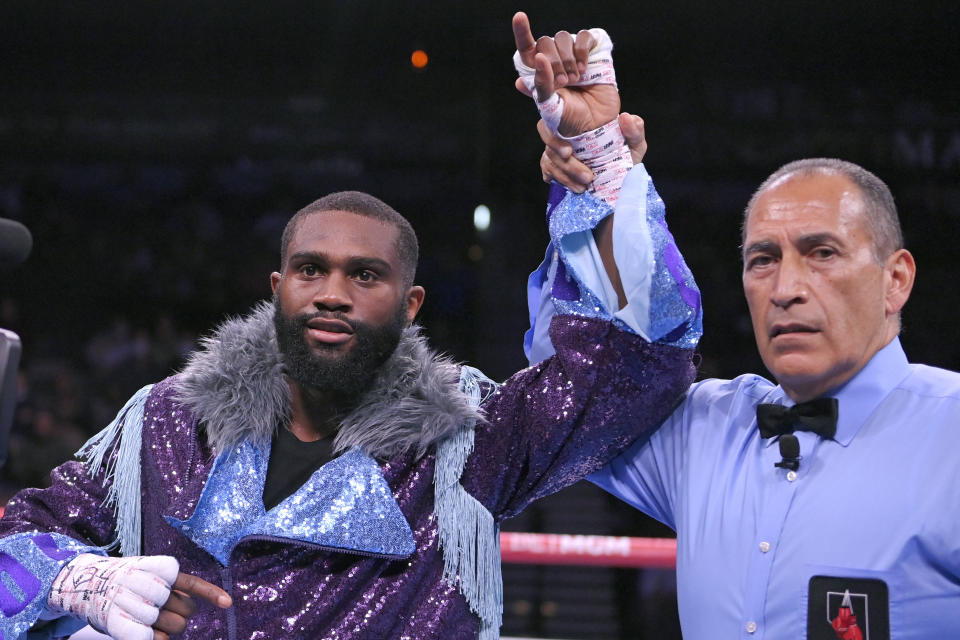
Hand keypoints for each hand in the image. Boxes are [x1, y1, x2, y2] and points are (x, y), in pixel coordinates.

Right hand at [48, 554, 231, 639]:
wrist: (88, 583)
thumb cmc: (127, 580)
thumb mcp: (149, 570)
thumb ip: (173, 585)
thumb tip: (192, 607)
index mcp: (160, 570)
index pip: (191, 585)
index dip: (211, 594)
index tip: (228, 603)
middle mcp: (151, 586)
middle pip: (187, 612)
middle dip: (179, 613)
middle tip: (159, 608)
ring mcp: (138, 606)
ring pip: (176, 627)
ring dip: (167, 627)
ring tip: (147, 617)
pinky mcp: (124, 625)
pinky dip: (157, 638)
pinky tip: (147, 630)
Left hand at [512, 11, 619, 136]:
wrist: (595, 125)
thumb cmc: (568, 118)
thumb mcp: (550, 106)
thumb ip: (540, 85)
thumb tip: (537, 58)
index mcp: (537, 72)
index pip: (526, 48)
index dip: (522, 31)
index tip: (520, 17)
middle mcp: (552, 60)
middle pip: (545, 42)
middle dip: (553, 63)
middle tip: (563, 83)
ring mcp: (571, 55)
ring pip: (563, 37)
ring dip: (568, 59)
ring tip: (575, 79)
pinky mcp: (590, 52)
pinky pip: (583, 36)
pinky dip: (582, 50)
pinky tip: (584, 68)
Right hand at [539, 112, 648, 190]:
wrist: (623, 184)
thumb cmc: (627, 160)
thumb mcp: (635, 145)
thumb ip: (635, 131)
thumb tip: (626, 118)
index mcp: (583, 125)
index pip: (558, 122)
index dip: (556, 138)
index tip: (569, 152)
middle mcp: (568, 134)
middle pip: (551, 144)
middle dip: (567, 165)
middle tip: (587, 178)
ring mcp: (560, 151)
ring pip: (549, 159)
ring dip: (564, 175)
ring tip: (583, 187)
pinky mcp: (558, 167)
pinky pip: (548, 170)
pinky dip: (557, 178)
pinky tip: (571, 186)